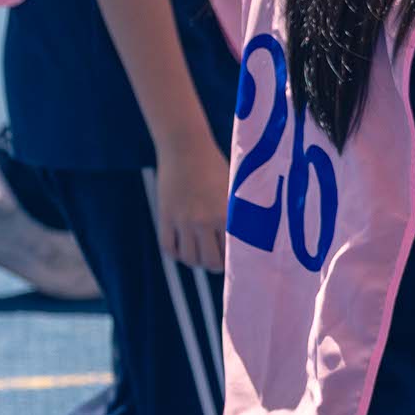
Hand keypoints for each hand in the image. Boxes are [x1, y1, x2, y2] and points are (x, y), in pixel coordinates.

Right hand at [155, 129, 229, 272]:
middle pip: (210, 261)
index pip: (231, 253)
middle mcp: (204, 221)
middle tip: (217, 261)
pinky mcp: (165, 217)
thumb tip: (248, 236)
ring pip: (189, 258)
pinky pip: (169, 247)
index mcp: (226, 215)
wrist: (186, 148)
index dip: (233, 262)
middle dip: (215, 266)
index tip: (235, 263)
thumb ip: (237, 213)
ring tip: (201, 254)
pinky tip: (184, 248)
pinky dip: (177, 253)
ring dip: (196, 261)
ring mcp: (182, 221)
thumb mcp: (233, 189)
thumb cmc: (216, 166)